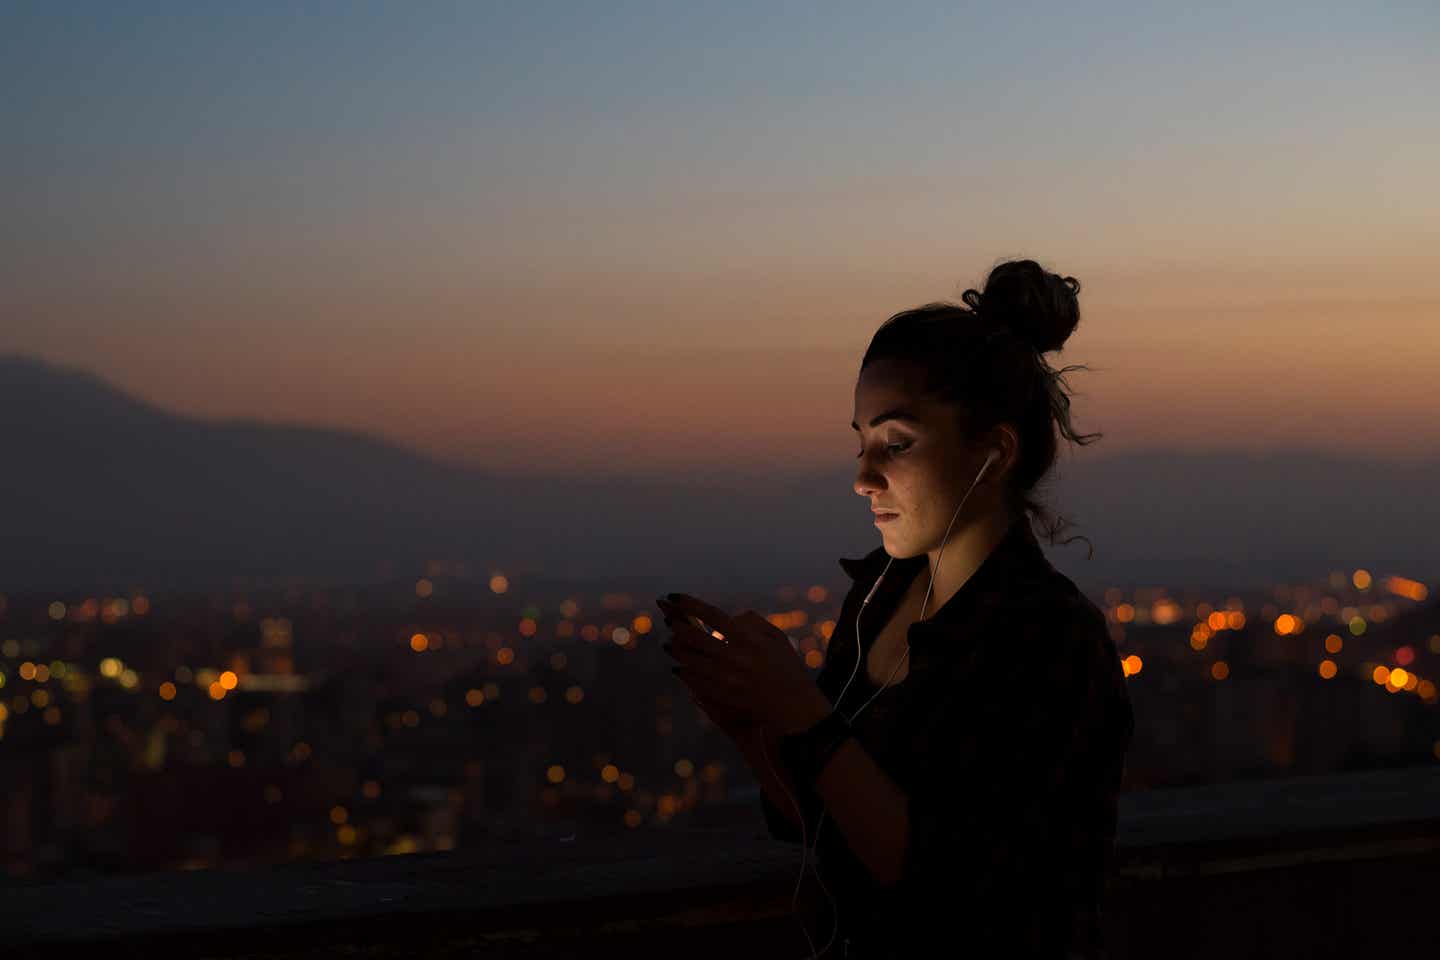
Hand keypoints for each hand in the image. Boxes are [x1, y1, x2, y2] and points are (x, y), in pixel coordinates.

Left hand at [657, 593, 831, 737]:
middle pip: (692, 635)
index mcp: (746, 638)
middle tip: (668, 619)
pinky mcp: (721, 696)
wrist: (794, 706)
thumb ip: (751, 621)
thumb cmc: (786, 667)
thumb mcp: (775, 637)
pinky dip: (683, 671)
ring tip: (668, 642)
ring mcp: (725, 678)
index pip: (710, 614)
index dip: (688, 603)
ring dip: (675, 648)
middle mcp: (733, 657)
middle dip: (675, 624)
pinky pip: (693, 681)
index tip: (673, 596)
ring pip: (688, 659)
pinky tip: (679, 666)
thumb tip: (728, 618)